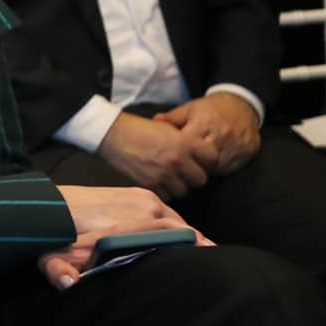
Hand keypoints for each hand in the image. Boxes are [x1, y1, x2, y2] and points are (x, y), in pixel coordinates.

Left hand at [39, 184, 211, 290]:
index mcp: (132, 221)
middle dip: (198, 246)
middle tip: (215, 266)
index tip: (212, 262)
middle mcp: (143, 206)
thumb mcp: (53, 253)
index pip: (176, 234)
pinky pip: (168, 213)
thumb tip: (69, 283)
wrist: (45, 204)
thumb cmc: (55, 233)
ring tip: (204, 257)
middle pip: (182, 228)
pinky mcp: (138, 194)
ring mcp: (142, 197)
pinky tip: (184, 242)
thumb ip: (58, 268)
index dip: (195, 248)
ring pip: (177, 220)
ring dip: (189, 237)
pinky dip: (178, 227)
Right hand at [95, 111, 217, 200]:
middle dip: (194, 176)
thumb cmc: (140, 129)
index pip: (213, 159)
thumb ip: (187, 143)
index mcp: (184, 142)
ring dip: (180, 186)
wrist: (113, 134)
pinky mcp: (151, 184)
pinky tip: (159, 182)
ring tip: (171, 177)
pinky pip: (168, 196)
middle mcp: (177, 160)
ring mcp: (164, 174)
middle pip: (201, 179)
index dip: (208, 161)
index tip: (201, 161)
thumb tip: (200, 156)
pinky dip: (165, 191)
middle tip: (185, 171)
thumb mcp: (168, 129)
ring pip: (185, 191)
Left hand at [155, 93, 261, 173]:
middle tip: (183, 165)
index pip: (189, 145)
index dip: (179, 153)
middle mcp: (222, 135)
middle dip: (192, 164)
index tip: (172, 156)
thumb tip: (154, 121)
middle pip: (203, 159)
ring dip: (206, 168)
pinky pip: (231, 168)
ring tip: (196, 166)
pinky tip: (212, 166)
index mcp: (204, 123)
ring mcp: (236, 145)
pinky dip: (220, 169)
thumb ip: (172, 118)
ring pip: (217, 166)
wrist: (242, 105)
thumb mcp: (190, 108)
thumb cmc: (210, 109)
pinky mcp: (247, 152)